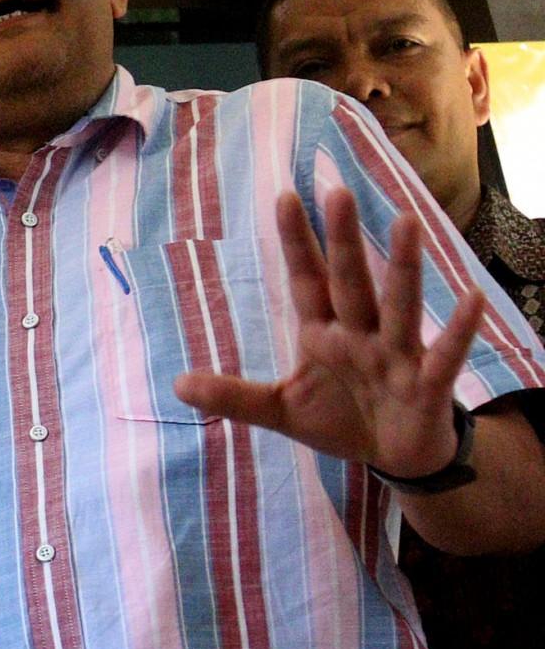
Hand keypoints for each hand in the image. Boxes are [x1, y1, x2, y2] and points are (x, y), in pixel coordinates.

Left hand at [173, 187, 486, 477]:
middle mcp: (360, 333)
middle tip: (336, 191)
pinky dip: (458, 330)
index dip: (295, 242)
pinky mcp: (427, 384)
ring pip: (397, 305)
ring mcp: (396, 355)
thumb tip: (176, 385)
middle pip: (349, 280)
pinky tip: (471, 297)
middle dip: (341, 240)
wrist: (394, 458)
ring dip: (402, 266)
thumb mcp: (281, 410)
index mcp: (323, 332)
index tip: (283, 197)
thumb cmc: (342, 419)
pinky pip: (444, 355)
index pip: (306, 280)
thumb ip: (234, 397)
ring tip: (406, 221)